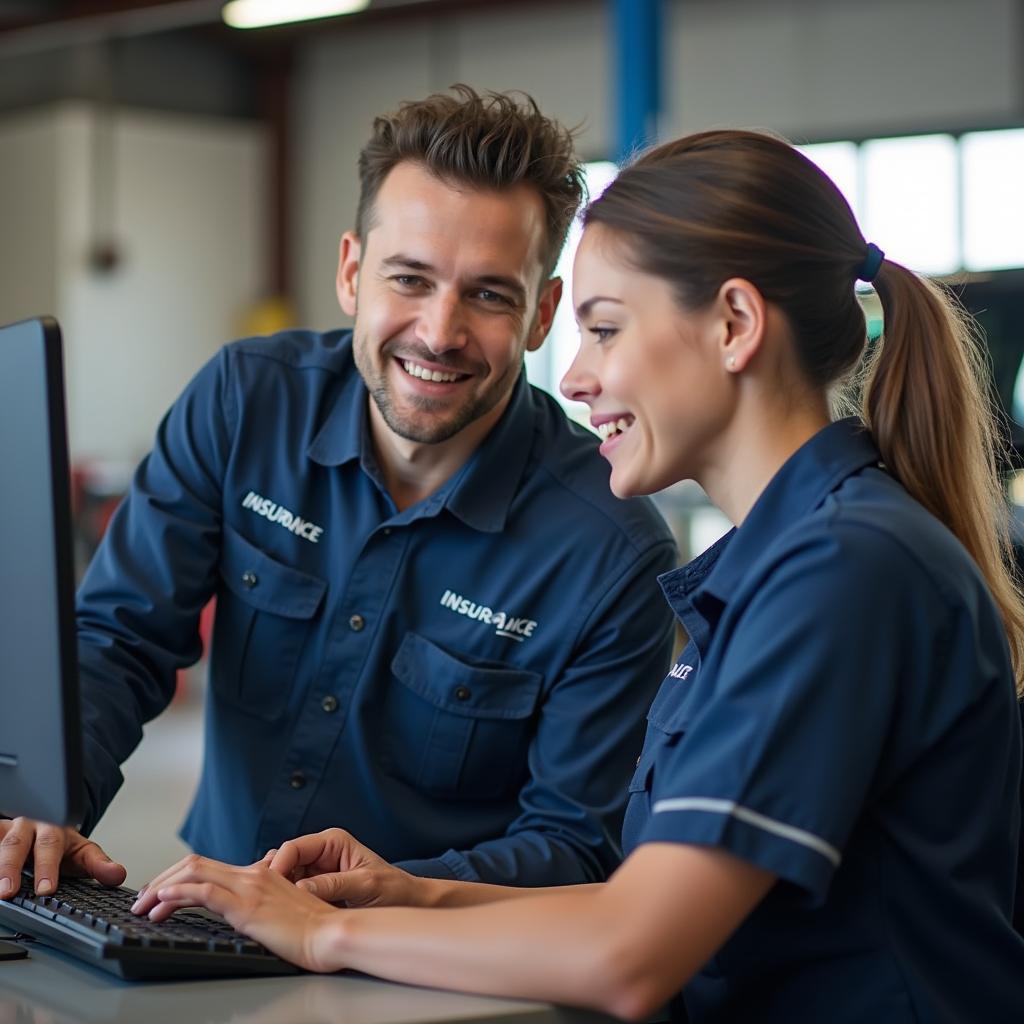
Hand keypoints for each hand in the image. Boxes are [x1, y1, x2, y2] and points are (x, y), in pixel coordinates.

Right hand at [0, 818, 125, 897]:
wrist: (46, 826)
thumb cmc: (62, 845)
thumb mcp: (83, 852)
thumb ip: (99, 864)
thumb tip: (118, 875)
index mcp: (54, 828)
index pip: (52, 846)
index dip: (47, 868)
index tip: (46, 890)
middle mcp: (28, 826)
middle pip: (17, 844)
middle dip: (11, 867)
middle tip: (8, 891)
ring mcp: (8, 831)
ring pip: (0, 843)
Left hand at [131, 854, 340, 971]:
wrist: (331, 934)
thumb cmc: (312, 931)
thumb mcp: (279, 912)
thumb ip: (259, 906)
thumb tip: (238, 913)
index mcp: (260, 874)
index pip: (207, 866)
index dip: (177, 877)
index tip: (158, 895)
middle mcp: (252, 874)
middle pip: (194, 864)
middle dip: (161, 880)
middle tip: (142, 900)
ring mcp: (250, 887)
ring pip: (193, 874)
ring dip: (162, 889)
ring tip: (143, 906)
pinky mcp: (247, 906)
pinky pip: (204, 892)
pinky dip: (178, 894)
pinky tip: (162, 903)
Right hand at [264, 828, 426, 907]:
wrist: (408, 904)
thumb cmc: (393, 889)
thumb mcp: (365, 885)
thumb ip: (333, 885)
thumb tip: (300, 891)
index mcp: (332, 842)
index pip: (293, 848)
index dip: (278, 867)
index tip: (270, 889)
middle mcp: (322, 853)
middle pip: (285, 863)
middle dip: (275, 881)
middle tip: (266, 904)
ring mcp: (318, 872)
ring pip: (286, 880)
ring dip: (279, 894)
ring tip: (275, 913)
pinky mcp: (317, 891)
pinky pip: (294, 894)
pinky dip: (287, 904)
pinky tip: (286, 918)